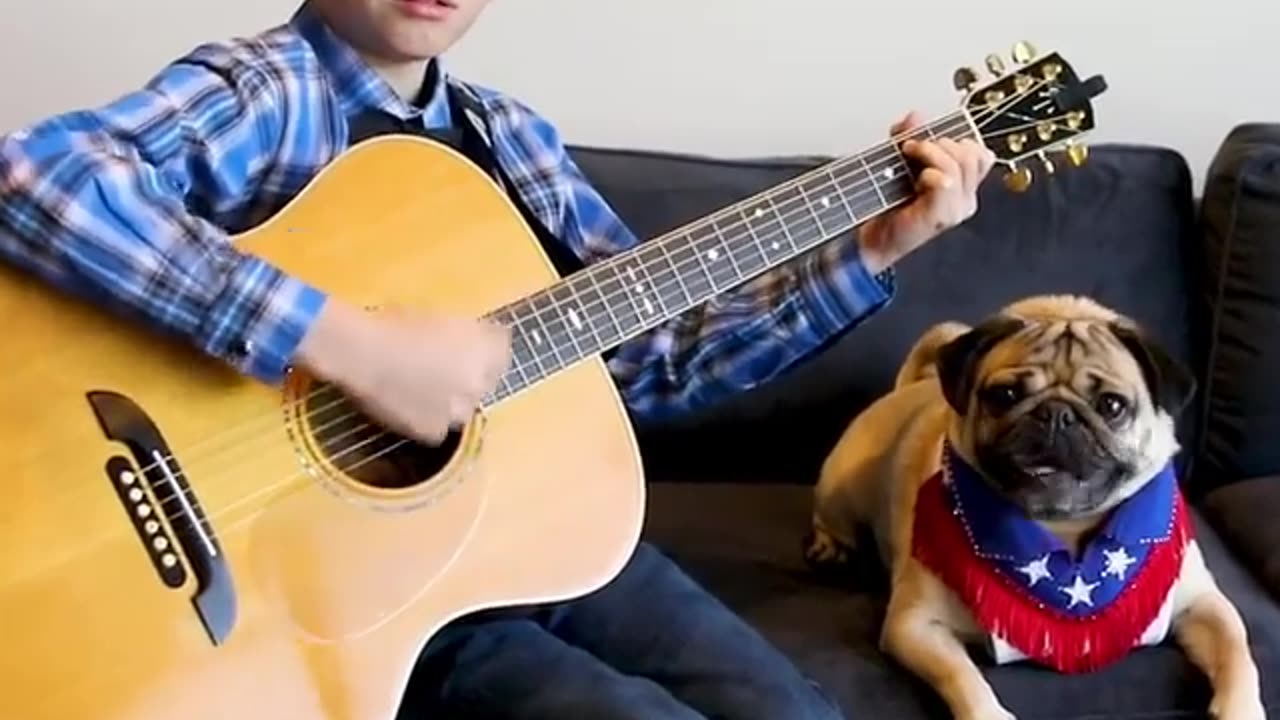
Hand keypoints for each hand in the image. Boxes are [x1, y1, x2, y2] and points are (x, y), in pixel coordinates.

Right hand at [294, 299, 510, 444]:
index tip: (470, 347)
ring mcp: (460, 410)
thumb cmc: (395, 324)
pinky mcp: (436, 432)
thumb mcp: (441, 317)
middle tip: (443, 368)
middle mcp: (481, 381)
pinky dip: (430, 419)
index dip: (484, 347)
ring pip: (465, 407)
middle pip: (487, 380)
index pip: (501, 348)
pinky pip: (440, 428)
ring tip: (423, 387)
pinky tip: (410, 404)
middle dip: (471, 375)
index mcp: (487, 348)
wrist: (363, 352)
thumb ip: (467, 333)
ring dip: (453, 400)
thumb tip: (473, 341)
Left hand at [857, 110, 995, 272]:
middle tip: (910, 147)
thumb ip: (908, 136)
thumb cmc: (887, 205)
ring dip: (930, 152)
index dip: (955, 138)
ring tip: (908, 155)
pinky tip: (916, 178)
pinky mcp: (943, 216)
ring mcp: (957, 208)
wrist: (872, 239)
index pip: (980, 151)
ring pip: (958, 163)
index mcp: (962, 184)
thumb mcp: (898, 161)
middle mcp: (965, 197)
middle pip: (971, 152)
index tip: (926, 140)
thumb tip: (915, 115)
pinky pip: (946, 181)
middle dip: (939, 142)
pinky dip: (929, 172)